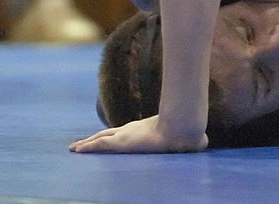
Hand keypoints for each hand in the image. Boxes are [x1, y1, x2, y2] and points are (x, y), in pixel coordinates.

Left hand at [69, 115, 206, 153]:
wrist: (182, 128)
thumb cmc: (186, 132)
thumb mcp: (188, 138)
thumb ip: (194, 139)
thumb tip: (204, 142)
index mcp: (145, 129)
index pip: (126, 132)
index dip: (115, 134)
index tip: (107, 136)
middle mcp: (132, 130)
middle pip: (109, 133)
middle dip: (97, 137)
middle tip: (83, 142)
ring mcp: (125, 135)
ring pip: (100, 139)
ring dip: (87, 143)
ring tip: (74, 148)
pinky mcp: (120, 143)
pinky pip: (98, 145)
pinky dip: (86, 147)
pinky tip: (76, 150)